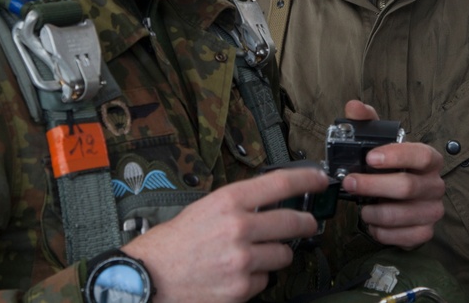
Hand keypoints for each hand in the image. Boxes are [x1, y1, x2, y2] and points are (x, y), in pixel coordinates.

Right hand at [121, 166, 328, 302]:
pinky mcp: (241, 288)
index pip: (280, 183)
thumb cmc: (173, 243)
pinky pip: (266, 279)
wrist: (148, 278)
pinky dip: (257, 277)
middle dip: (306, 224)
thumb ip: (239, 204)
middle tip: (309, 224)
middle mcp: (238, 228)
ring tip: (257, 254)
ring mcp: (242, 260)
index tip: (319, 180)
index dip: (306, 179)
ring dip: (277, 254)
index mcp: (228, 202)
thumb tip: (271, 202)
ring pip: (284, 255)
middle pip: (293, 222)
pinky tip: (238, 273)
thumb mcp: (205, 208)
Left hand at [340, 100, 444, 248]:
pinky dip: (384, 232)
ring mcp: (433, 209)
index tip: (370, 157)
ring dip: (376, 212)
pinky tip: (374, 224)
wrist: (400, 197)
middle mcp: (435, 184)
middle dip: (373, 185)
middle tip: (349, 183)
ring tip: (361, 208)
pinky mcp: (425, 231)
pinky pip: (406, 237)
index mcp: (429, 159)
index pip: (420, 155)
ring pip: (404, 215)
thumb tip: (354, 107)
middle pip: (407, 187)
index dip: (396, 156)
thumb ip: (367, 123)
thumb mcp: (379, 142)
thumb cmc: (390, 167)